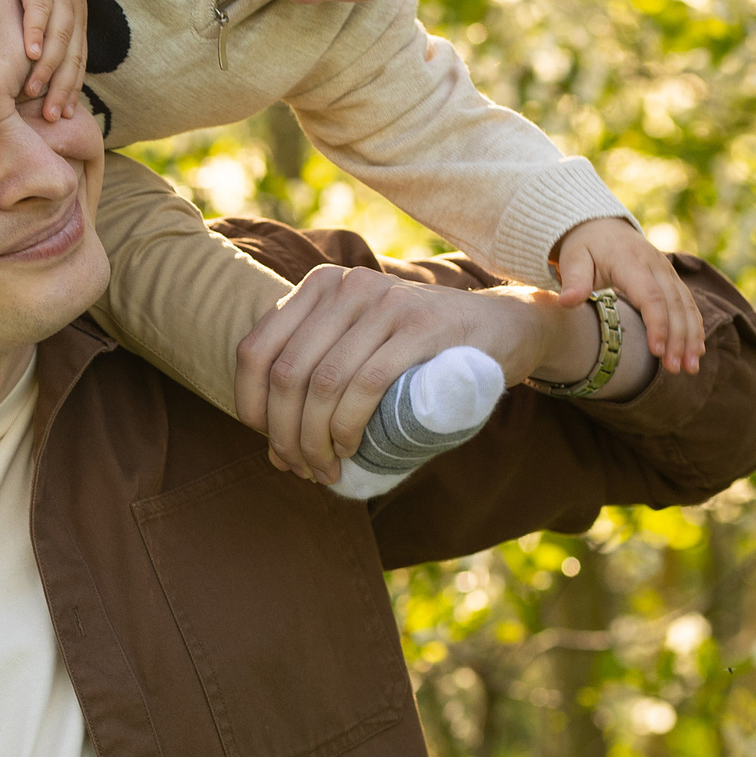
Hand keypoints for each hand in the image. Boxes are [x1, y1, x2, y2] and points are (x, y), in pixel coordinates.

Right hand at [3, 0, 87, 122]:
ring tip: (35, 91)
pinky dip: (35, 32)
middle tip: (53, 116)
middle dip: (63, 88)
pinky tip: (29, 53)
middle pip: (72, 55)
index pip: (78, 61)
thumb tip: (33, 70)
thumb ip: (45, 35)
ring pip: (58, 37)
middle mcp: (74, 11)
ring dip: (48, 66)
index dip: (73, 88)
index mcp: (77, 20)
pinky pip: (40, 11)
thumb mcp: (47, 7)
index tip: (65, 115)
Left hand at [234, 266, 546, 482]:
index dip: (250, 404)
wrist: (505, 328)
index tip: (264, 442)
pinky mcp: (421, 327)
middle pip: (286, 372)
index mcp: (319, 287)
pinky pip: (366, 382)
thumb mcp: (362, 343)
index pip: (256, 348)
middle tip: (298, 468)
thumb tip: (271, 438)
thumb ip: (320, 366)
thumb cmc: (422, 350)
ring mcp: (384, 303)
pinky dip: (348, 426)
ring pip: (322, 382)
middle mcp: (345, 286)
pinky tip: (349, 449)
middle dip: (284, 433)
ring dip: (315, 439)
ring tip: (324, 470)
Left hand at [551, 218, 702, 373]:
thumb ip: (573, 280)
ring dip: (691, 337)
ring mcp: (667, 272)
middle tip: (675, 368)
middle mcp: (656, 266)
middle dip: (678, 338)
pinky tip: (696, 351)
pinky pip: (689, 304)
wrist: (601, 226)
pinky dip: (694, 328)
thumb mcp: (573, 259)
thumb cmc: (584, 247)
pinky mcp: (672, 280)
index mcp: (630, 262)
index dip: (657, 324)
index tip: (656, 352)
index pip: (650, 296)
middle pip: (674, 304)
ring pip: (686, 306)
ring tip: (689, 368)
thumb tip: (566, 302)